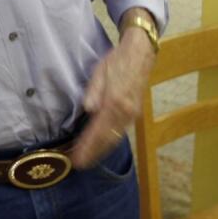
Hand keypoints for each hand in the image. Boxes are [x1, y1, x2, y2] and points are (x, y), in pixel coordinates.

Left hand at [68, 26, 155, 167]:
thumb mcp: (99, 72)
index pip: (98, 131)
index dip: (87, 146)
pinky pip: (120, 132)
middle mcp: (126, 113)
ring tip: (88, 158)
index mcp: (115, 102)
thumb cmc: (116, 61)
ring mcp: (132, 115)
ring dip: (101, 150)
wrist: (140, 54)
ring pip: (115, 138)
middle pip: (108, 139)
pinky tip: (102, 146)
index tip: (77, 158)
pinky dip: (109, 142)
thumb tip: (88, 109)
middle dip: (93, 153)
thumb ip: (94, 92)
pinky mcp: (134, 113)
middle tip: (79, 164)